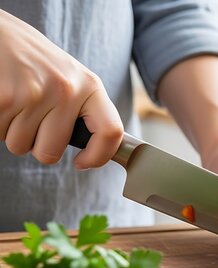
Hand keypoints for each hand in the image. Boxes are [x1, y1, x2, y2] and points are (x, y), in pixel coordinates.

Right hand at [0, 10, 122, 168]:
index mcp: (90, 85)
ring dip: (13, 131)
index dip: (98, 157)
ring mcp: (35, 94)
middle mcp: (66, 90)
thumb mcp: (70, 77)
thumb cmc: (34, 59)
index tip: (82, 162)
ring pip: (20, 145)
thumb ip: (83, 108)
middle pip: (51, 152)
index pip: (111, 132)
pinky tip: (3, 99)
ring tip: (15, 102)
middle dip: (36, 145)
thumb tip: (99, 148)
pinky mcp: (6, 98)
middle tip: (31, 119)